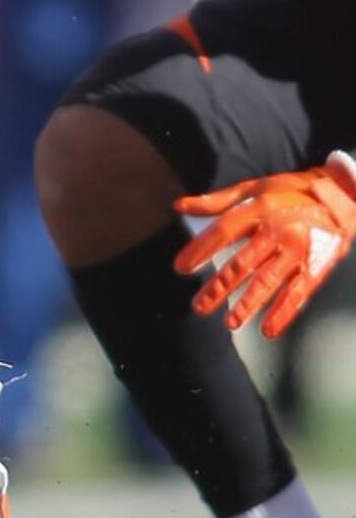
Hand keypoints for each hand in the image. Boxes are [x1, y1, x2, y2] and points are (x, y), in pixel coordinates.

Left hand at [174, 154, 355, 338]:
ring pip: (268, 281)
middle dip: (218, 287)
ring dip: (248, 305)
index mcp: (259, 209)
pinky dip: (283, 313)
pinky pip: (298, 292)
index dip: (199, 250)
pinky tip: (268, 330)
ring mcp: (298, 249)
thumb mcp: (254, 188)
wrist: (343, 194)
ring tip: (230, 323)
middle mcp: (277, 229)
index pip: (223, 232)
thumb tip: (178, 206)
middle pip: (242, 263)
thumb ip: (216, 201)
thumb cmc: (292, 191)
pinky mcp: (316, 264)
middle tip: (199, 307)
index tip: (180, 268)